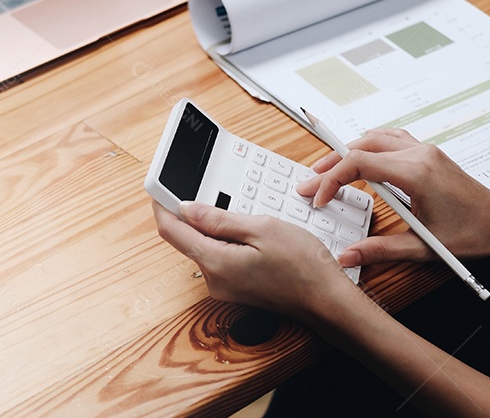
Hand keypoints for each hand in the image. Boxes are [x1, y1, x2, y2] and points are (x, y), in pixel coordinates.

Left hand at [152, 200, 357, 318]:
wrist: (327, 301)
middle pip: (188, 240)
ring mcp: (224, 288)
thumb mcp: (262, 229)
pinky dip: (229, 242)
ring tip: (248, 218)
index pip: (171, 231)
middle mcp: (214, 280)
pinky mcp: (236, 289)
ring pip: (206, 248)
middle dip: (195, 215)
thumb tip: (187, 209)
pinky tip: (253, 236)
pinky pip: (221, 259)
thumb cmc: (304, 267)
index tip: (163, 188)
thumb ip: (219, 220)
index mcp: (215, 263)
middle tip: (214, 194)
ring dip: (216, 229)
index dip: (163, 206)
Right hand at [297, 129, 489, 266]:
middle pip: (362, 146)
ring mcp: (425, 150)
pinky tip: (359, 161)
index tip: (320, 198)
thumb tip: (348, 256)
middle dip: (331, 164)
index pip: (360, 164)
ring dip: (349, 151)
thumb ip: (381, 250)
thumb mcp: (424, 247)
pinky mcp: (428, 153)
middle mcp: (420, 154)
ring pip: (375, 137)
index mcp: (417, 173)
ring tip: (328, 171)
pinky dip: (368, 147)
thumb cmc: (474, 233)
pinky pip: (391, 139)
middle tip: (311, 183)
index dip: (332, 179)